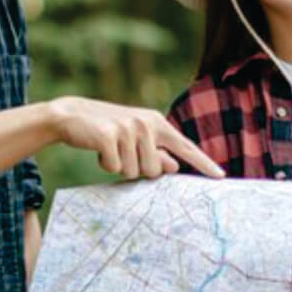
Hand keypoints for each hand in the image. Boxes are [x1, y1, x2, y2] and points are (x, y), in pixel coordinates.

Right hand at [47, 97, 223, 179]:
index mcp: (156, 122)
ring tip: (109, 148)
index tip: (221, 176)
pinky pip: (114, 169)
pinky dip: (105, 164)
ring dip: (118, 167)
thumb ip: (155, 151)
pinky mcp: (109, 136)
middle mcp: (146, 123)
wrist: (71, 115)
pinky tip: (98, 149)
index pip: (185, 147)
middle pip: (153, 171)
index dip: (203, 163)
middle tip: (121, 152)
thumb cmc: (106, 130)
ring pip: (132, 172)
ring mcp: (128, 128)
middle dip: (136, 169)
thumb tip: (174, 166)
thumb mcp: (134, 138)